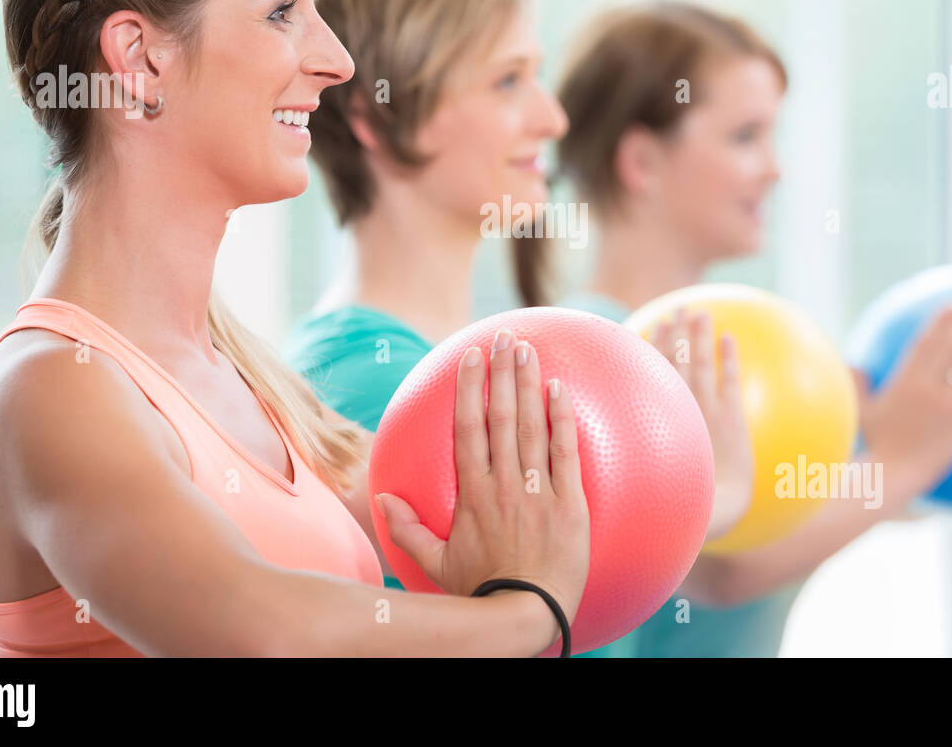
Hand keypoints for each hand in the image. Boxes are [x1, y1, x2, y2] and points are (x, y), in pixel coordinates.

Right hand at [376, 329, 590, 641]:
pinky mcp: (569, 503)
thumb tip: (382, 498)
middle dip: (503, 372)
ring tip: (529, 349)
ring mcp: (538, 491)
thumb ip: (408, 530)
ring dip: (529, 383)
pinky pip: (566, 453)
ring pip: (532, 426)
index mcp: (473, 493)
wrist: (527, 615)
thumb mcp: (436, 564)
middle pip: (501, 416)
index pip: (468, 428)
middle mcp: (504, 484)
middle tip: (506, 336)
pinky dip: (563, 419)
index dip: (469, 387)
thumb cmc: (482, 591)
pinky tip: (561, 390)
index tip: (472, 356)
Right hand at [652, 308, 752, 539]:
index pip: (652, 372)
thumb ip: (633, 456)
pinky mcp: (731, 416)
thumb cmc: (680, 499)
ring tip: (700, 312)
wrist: (714, 506)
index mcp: (657, 415)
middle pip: (674, 358)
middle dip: (675, 332)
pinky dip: (729, 357)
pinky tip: (730, 338)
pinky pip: (729, 380)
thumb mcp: (650, 475)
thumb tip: (604, 460)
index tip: (652, 324)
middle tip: (676, 308)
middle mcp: (678, 404)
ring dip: (699, 334)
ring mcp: (705, 407)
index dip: (653, 347)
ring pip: (700, 361)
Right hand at [853, 302, 951, 498]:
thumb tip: (856, 365)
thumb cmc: (874, 444)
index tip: (948, 304)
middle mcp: (928, 388)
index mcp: (904, 382)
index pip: (925, 344)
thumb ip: (858, 385)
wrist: (895, 473)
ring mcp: (947, 403)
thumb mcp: (859, 411)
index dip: (938, 322)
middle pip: (949, 346)